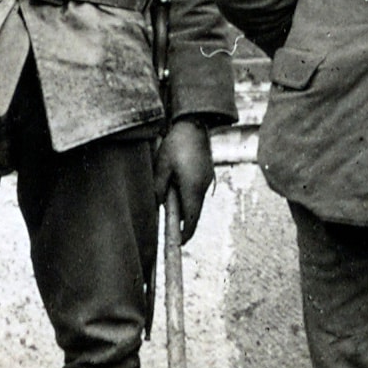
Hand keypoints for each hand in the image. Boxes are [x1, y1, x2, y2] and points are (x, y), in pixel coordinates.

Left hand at [154, 119, 213, 242]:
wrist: (194, 124)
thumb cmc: (176, 145)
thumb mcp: (161, 167)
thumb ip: (159, 188)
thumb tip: (158, 204)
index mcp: (192, 189)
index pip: (191, 219)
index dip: (186, 234)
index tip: (179, 242)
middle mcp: (203, 187)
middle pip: (195, 212)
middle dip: (184, 221)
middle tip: (173, 228)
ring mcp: (208, 180)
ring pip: (196, 200)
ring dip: (185, 205)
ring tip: (171, 197)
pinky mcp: (208, 173)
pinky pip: (199, 190)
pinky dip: (189, 194)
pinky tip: (178, 184)